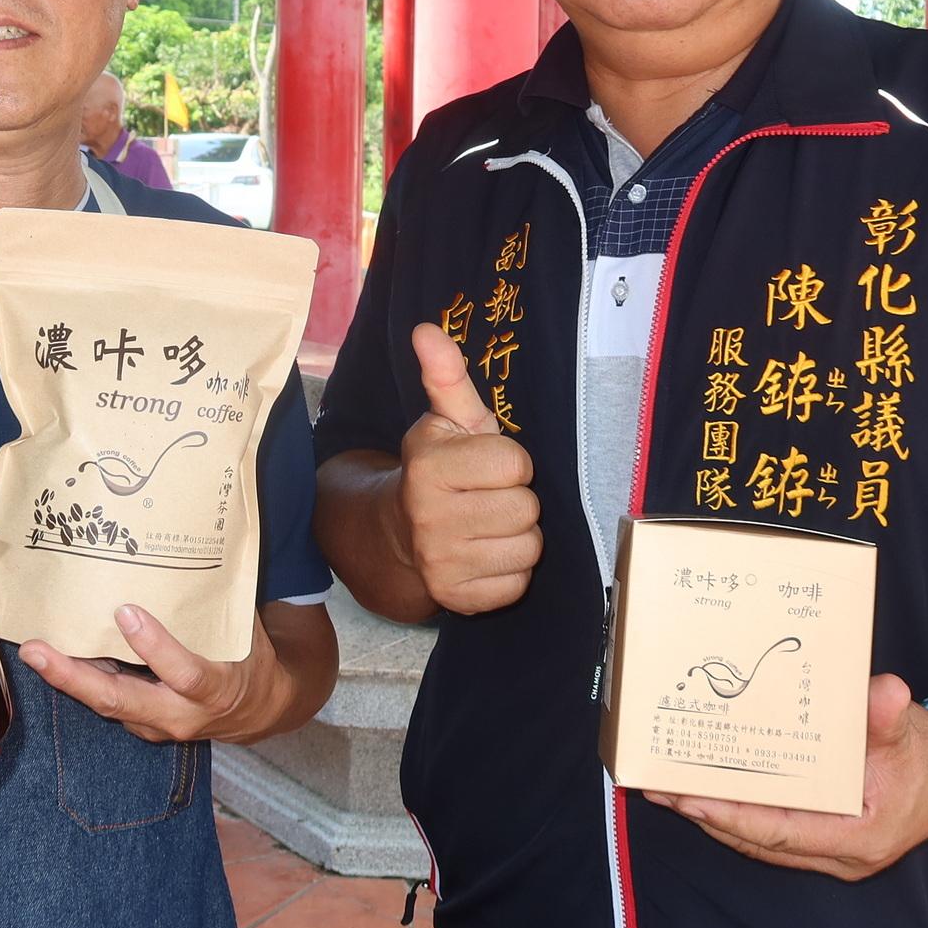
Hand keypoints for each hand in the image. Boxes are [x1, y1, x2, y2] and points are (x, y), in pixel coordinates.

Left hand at [20, 604, 290, 743]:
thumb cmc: (248, 657)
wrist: (258, 709)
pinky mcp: (140, 723)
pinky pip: (106, 700)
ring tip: (32, 650)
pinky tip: (53, 654)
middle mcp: (180, 714)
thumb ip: (213, 600)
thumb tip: (188, 541)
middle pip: (120, 701)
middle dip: (74, 677)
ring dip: (66, 678)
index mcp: (214, 688)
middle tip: (36, 650)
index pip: (183, 672)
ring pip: (105, 704)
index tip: (125, 611)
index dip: (154, 645)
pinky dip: (80, 678)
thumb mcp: (242, 630)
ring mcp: (155, 724)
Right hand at [395, 323, 539, 613]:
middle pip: (526, 508)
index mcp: (429, 467)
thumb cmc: (440, 470)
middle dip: (516, 499)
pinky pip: (518, 583)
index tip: (487, 464)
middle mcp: (429, 517)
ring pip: (528, 547)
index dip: (509, 462)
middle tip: (490, 496)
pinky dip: (511, 571)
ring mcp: (441, 562)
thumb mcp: (446, 420)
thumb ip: (446, 375)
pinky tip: (487, 554)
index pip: (515, 464)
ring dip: (518, 536)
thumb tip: (426, 328)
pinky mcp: (457, 598)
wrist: (398, 532)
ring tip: (491, 524)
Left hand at [648, 675, 927, 880]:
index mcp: (858, 836)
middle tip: (656, 787)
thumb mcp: (908, 731)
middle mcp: (838, 855)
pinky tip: (704, 786)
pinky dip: (735, 810)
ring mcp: (827, 851)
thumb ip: (886, 716)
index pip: (780, 832)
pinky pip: (768, 828)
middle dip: (705, 814)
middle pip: (758, 840)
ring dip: (712, 814)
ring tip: (665, 787)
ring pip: (758, 838)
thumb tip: (883, 691)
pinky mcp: (820, 837)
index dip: (731, 816)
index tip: (687, 798)